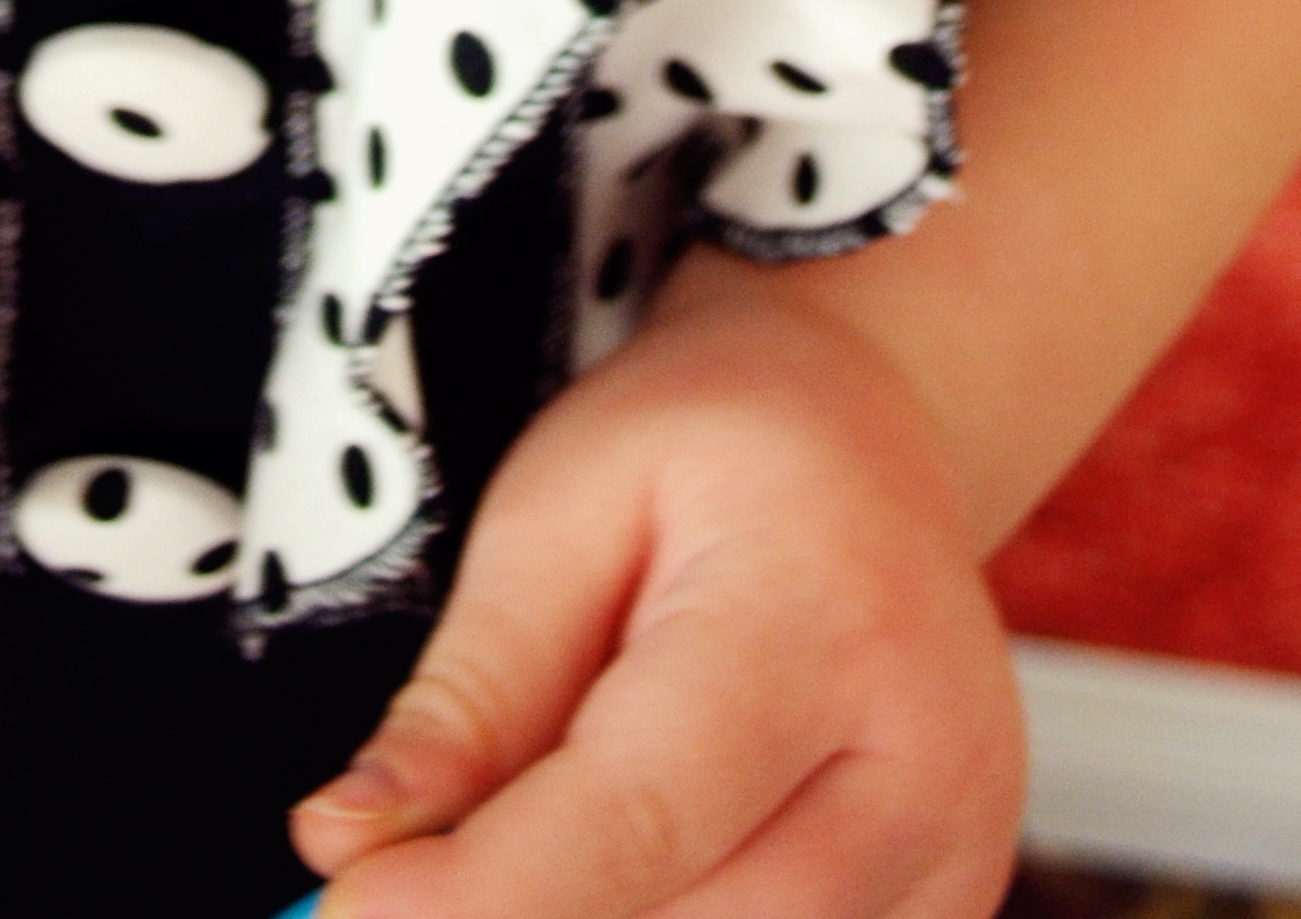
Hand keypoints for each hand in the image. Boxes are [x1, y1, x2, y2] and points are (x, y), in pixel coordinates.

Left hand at [286, 254, 1026, 918]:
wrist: (866, 429)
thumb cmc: (706, 443)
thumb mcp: (557, 505)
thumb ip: (469, 692)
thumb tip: (349, 839)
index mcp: (818, 624)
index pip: (636, 818)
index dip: (478, 897)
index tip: (342, 909)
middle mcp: (926, 764)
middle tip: (402, 876)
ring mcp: (958, 856)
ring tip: (519, 849)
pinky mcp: (948, 909)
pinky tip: (620, 873)